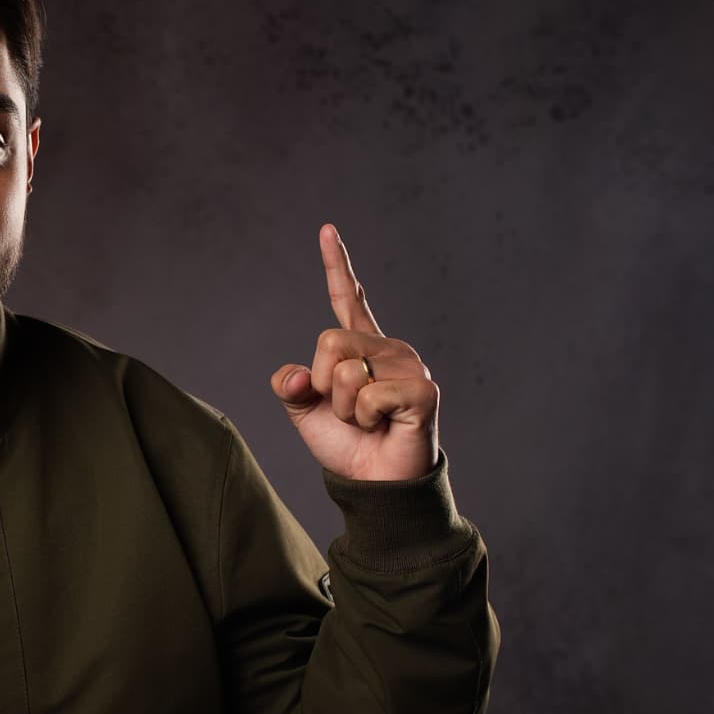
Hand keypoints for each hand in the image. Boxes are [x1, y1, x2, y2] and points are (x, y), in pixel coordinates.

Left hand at [269, 224, 440, 481]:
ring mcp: (409, 365)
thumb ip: (290, 384)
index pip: (348, 298)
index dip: (337, 265)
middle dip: (324, 385)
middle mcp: (388, 348)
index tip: (327, 229)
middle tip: (349, 412)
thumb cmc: (348, 445)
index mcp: (361, 346)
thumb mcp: (305, 411)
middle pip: (328, 342)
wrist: (375, 484)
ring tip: (369, 421)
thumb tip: (298, 375)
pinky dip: (366, 418)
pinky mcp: (423, 389)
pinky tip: (385, 426)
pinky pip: (369, 394)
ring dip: (346, 408)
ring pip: (345, 371)